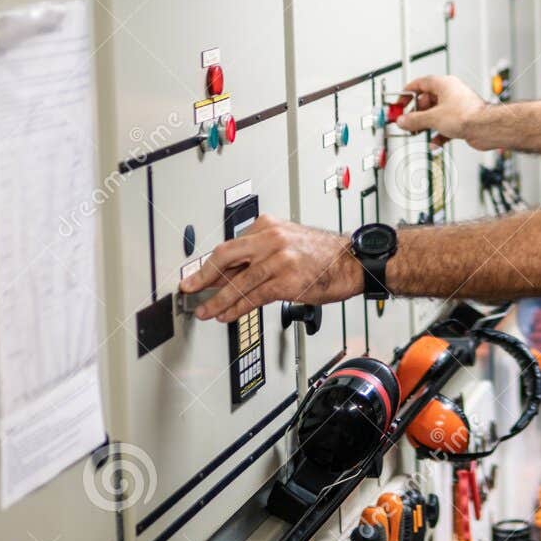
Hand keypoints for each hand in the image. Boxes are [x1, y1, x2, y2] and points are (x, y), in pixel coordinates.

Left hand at [178, 215, 362, 322]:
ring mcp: (279, 258)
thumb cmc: (323, 255)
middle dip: (202, 275)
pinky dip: (237, 308)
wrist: (352, 262)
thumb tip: (227, 275)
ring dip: (217, 299)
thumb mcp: (287, 244)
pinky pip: (254, 296)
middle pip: (226, 256)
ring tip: (205, 310)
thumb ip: (258, 255)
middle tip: (188, 288)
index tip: (197, 277)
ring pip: (238, 281)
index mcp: (269, 225)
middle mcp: (272, 237)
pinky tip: (227, 315)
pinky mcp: (287, 280)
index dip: (209, 265)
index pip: (230, 246)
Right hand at [395, 74, 489, 147]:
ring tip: (417, 132)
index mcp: (444, 84)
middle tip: (407, 121)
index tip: (399, 102)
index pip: (420, 83)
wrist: (486, 128)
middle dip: (416, 113)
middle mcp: (451, 93)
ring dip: (426, 124)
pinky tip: (433, 142)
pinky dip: (438, 134)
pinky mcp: (461, 120)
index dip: (407, 93)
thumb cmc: (467, 115)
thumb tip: (403, 121)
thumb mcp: (433, 118)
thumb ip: (415, 120)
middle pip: (427, 101)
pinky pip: (445, 125)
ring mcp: (456, 107)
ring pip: (435, 114)